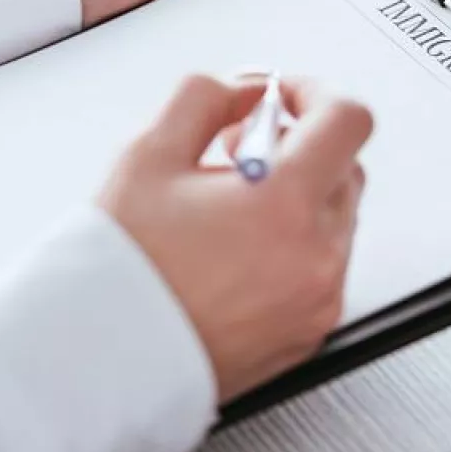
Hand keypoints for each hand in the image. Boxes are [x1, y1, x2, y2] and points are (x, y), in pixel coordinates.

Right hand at [99, 74, 372, 401]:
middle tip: (237, 155)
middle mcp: (315, 257)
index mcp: (284, 205)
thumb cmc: (121, 270)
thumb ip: (206, 98)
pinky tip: (236, 252)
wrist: (102, 361)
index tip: (284, 98)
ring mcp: (317, 301)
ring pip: (336, 220)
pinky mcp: (309, 333)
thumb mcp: (149, 154)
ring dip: (297, 199)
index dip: (315, 94)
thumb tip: (247, 91)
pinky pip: (323, 270)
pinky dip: (294, 248)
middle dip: (299, 147)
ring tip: (228, 211)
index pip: (348, 120)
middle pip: (345, 168)